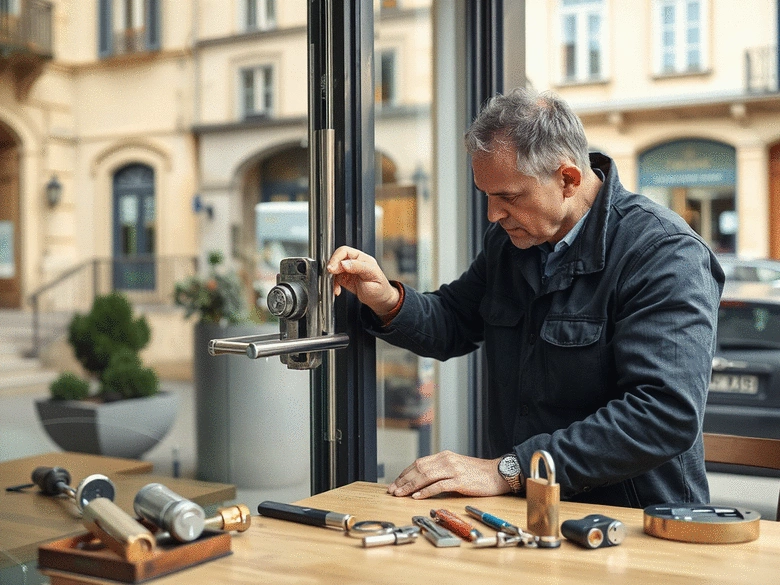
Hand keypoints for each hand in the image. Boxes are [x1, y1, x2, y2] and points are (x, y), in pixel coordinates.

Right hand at [326, 246, 399, 315]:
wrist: (380, 300)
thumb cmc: (380, 288)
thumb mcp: (371, 275)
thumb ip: (358, 267)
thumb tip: (344, 263)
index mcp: (362, 258)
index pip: (345, 251)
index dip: (336, 258)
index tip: (332, 267)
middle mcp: (354, 263)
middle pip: (337, 259)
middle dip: (332, 267)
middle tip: (330, 274)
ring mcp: (349, 271)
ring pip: (334, 269)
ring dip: (331, 277)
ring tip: (335, 286)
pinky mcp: (345, 279)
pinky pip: (334, 279)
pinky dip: (333, 284)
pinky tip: (337, 290)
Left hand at [387, 451, 509, 499]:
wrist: (497, 474)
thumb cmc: (477, 473)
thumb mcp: (455, 466)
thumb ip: (440, 470)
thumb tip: (422, 481)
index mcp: (443, 456)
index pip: (418, 463)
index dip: (405, 473)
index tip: (395, 483)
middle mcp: (446, 460)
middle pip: (418, 468)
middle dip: (403, 480)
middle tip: (392, 490)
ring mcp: (453, 470)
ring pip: (425, 476)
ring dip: (410, 486)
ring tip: (400, 494)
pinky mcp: (460, 481)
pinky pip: (439, 486)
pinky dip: (426, 491)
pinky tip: (417, 496)